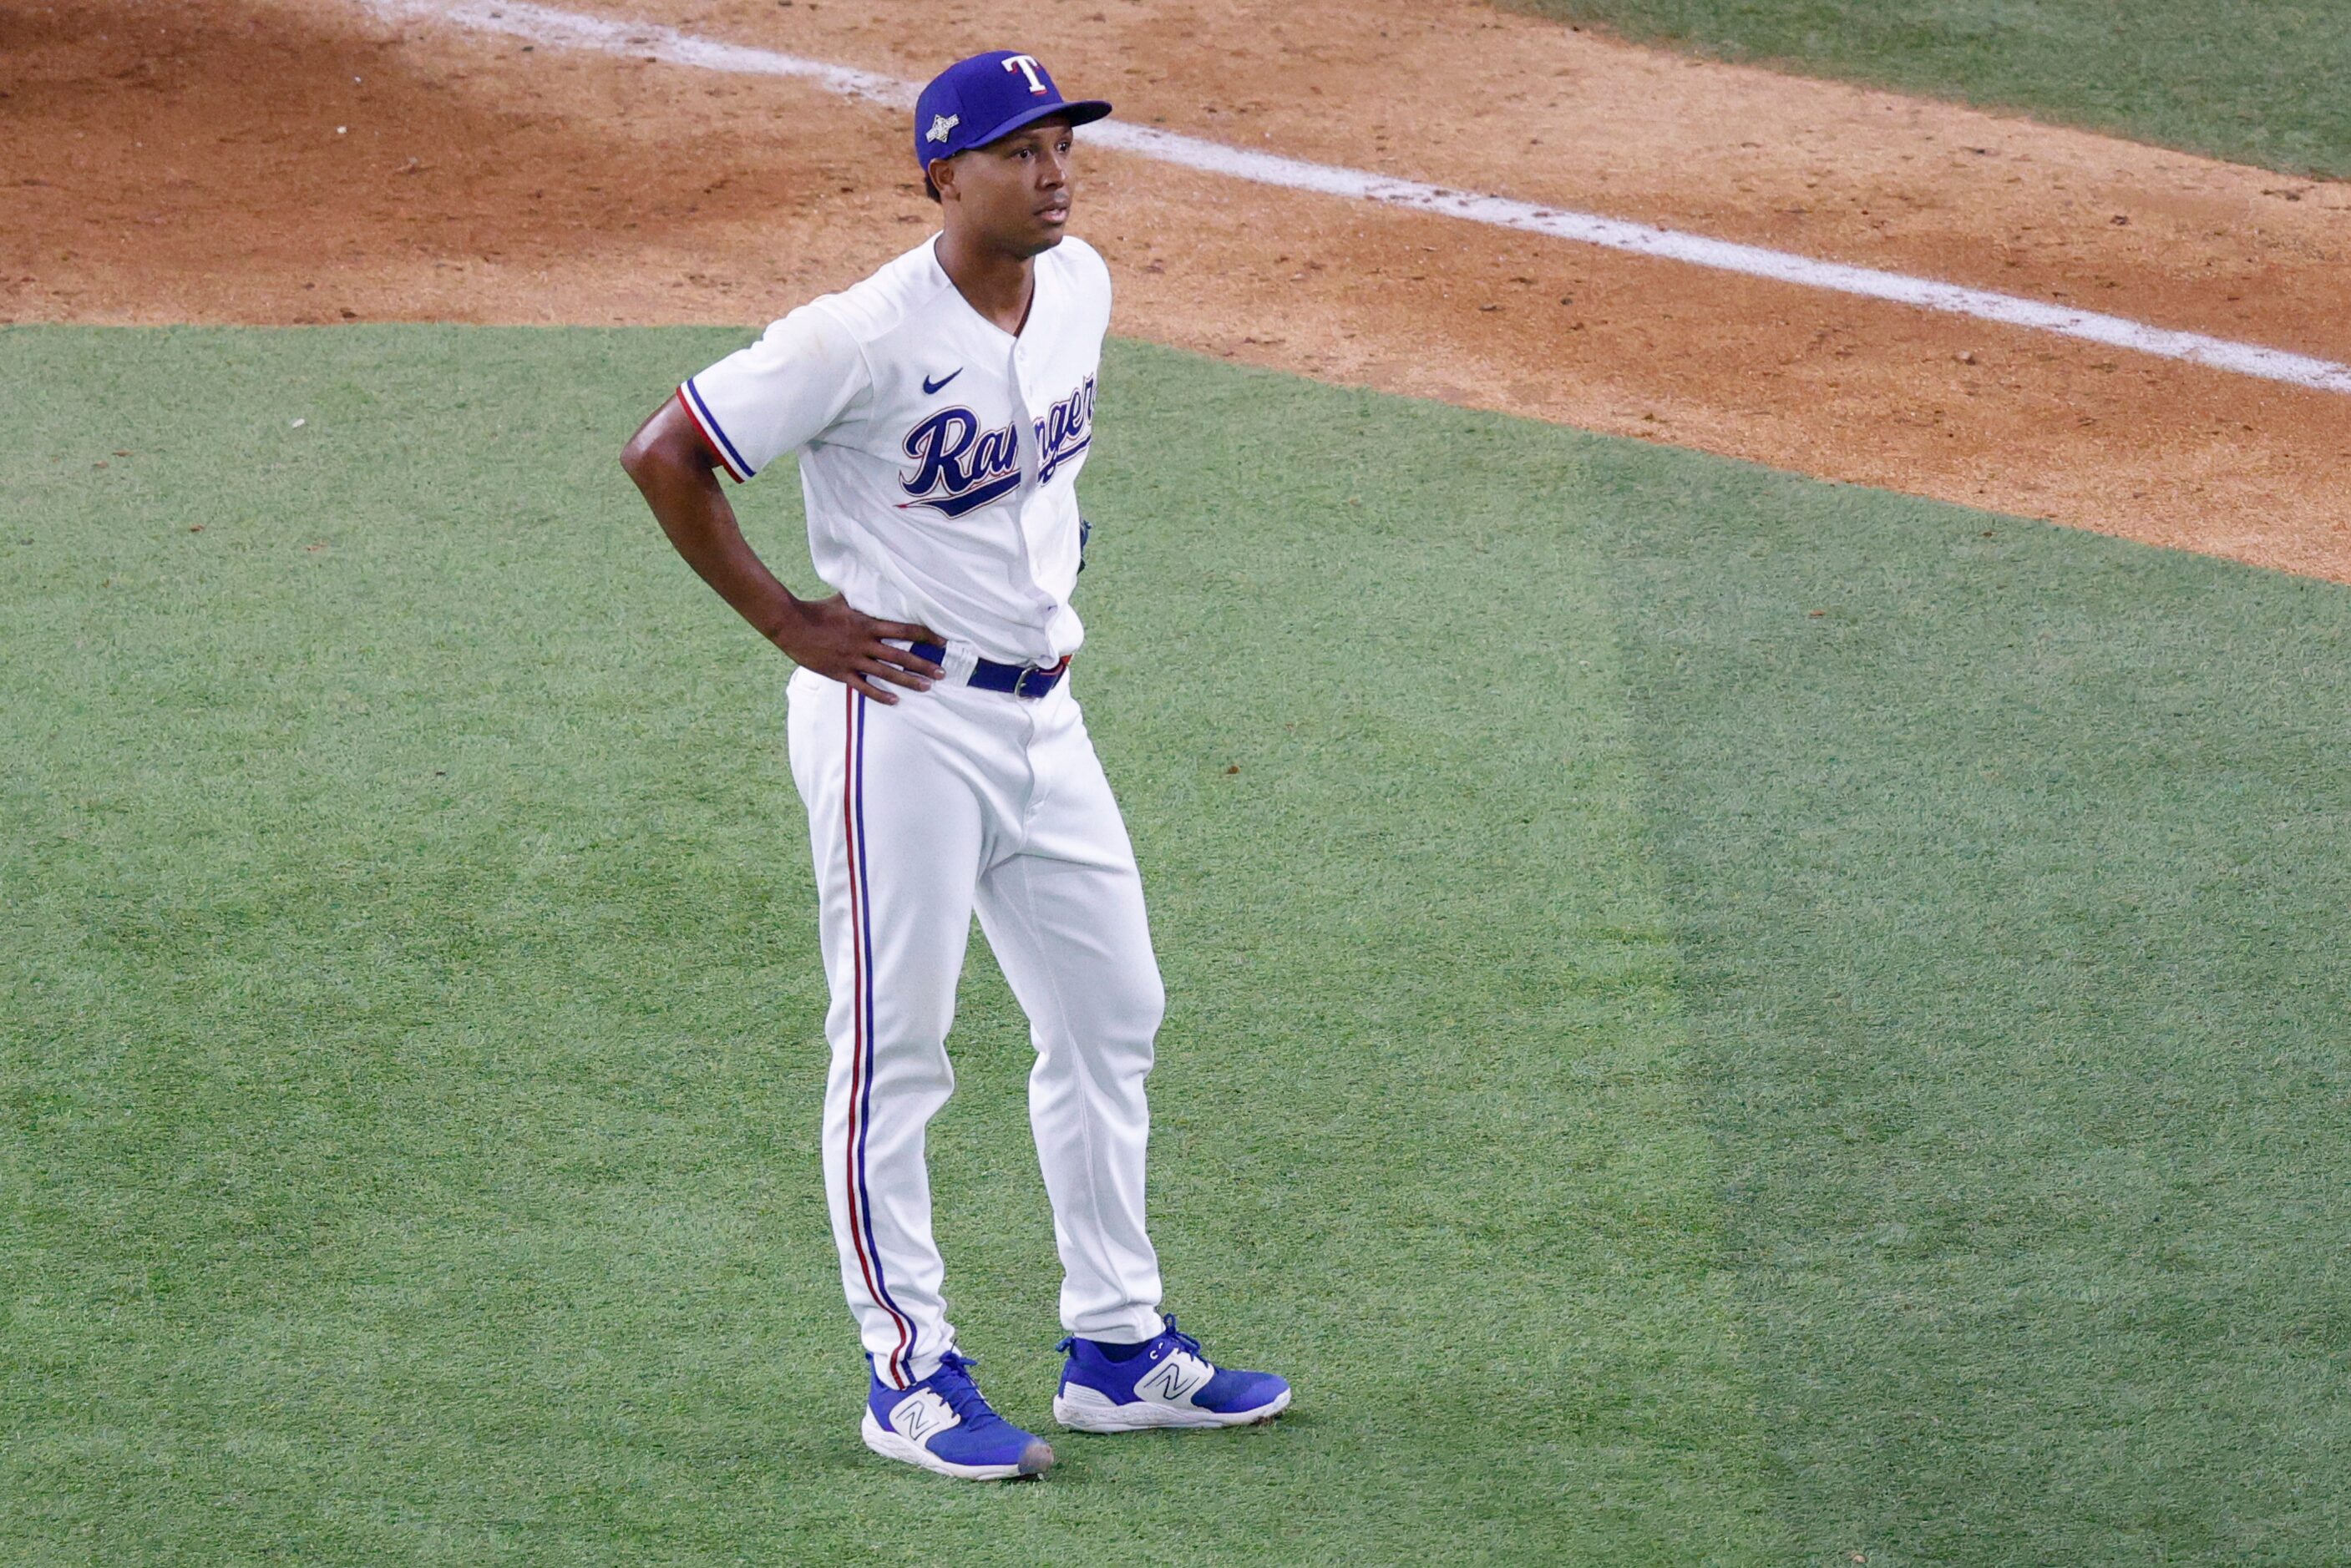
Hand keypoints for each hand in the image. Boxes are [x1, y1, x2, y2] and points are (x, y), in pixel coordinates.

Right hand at [769, 595, 945, 704]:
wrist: (792, 626)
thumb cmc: (818, 611)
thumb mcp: (844, 601)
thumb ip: (863, 600)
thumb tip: (877, 588)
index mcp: (867, 624)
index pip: (904, 630)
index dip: (925, 636)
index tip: (941, 642)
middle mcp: (864, 643)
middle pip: (901, 656)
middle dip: (924, 665)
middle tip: (942, 673)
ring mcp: (853, 660)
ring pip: (887, 673)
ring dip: (909, 681)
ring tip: (927, 687)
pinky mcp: (841, 673)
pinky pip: (864, 687)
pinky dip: (880, 695)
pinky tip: (895, 701)